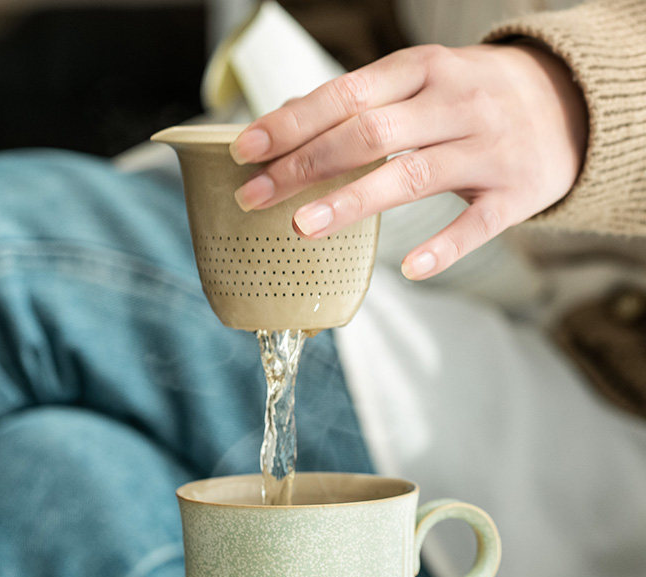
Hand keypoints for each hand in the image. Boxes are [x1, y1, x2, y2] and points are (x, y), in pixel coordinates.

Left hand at [230, 43, 587, 279]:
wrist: (568, 104)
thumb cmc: (470, 97)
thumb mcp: (420, 81)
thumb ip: (361, 102)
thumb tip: (286, 121)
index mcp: (422, 70)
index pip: (345, 95)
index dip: (292, 123)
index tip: (246, 149)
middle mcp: (454, 103)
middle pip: (369, 135)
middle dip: (304, 166)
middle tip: (254, 197)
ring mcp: (487, 148)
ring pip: (412, 176)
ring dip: (352, 202)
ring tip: (302, 228)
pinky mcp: (514, 193)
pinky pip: (476, 224)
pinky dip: (443, 247)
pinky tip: (408, 268)